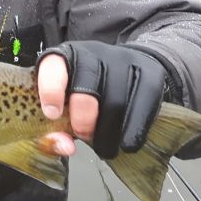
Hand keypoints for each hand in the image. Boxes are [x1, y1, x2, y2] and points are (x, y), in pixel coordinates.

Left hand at [37, 41, 166, 158]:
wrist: (134, 65)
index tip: (52, 115)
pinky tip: (126, 143)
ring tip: (104, 146)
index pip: (54, 66)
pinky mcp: (150, 73)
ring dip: (108, 132)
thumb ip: (59, 127)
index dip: (51, 91)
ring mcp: (123, 60)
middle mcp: (93, 53)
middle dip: (83, 119)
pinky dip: (132, 131)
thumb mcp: (68, 102)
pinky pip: (142, 107)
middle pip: (87, 88)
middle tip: (84, 136)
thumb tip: (65, 147)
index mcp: (66, 57)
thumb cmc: (90, 91)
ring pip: (116, 101)